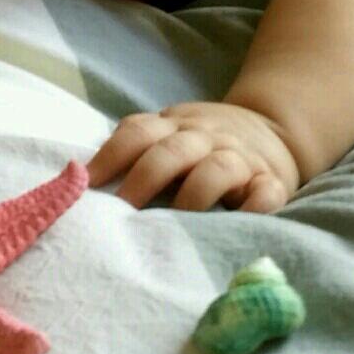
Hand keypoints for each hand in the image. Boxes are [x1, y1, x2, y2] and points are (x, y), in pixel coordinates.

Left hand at [85, 101, 300, 211]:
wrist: (275, 129)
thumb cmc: (204, 144)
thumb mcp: (170, 134)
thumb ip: (137, 150)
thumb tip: (78, 181)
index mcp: (174, 126)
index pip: (137, 133)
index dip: (110, 156)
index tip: (85, 185)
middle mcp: (205, 137)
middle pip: (171, 152)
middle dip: (143, 180)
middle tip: (121, 213)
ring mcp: (240, 158)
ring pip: (217, 169)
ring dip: (192, 196)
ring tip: (172, 226)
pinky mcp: (273, 181)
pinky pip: (266, 192)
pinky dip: (255, 207)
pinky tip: (239, 223)